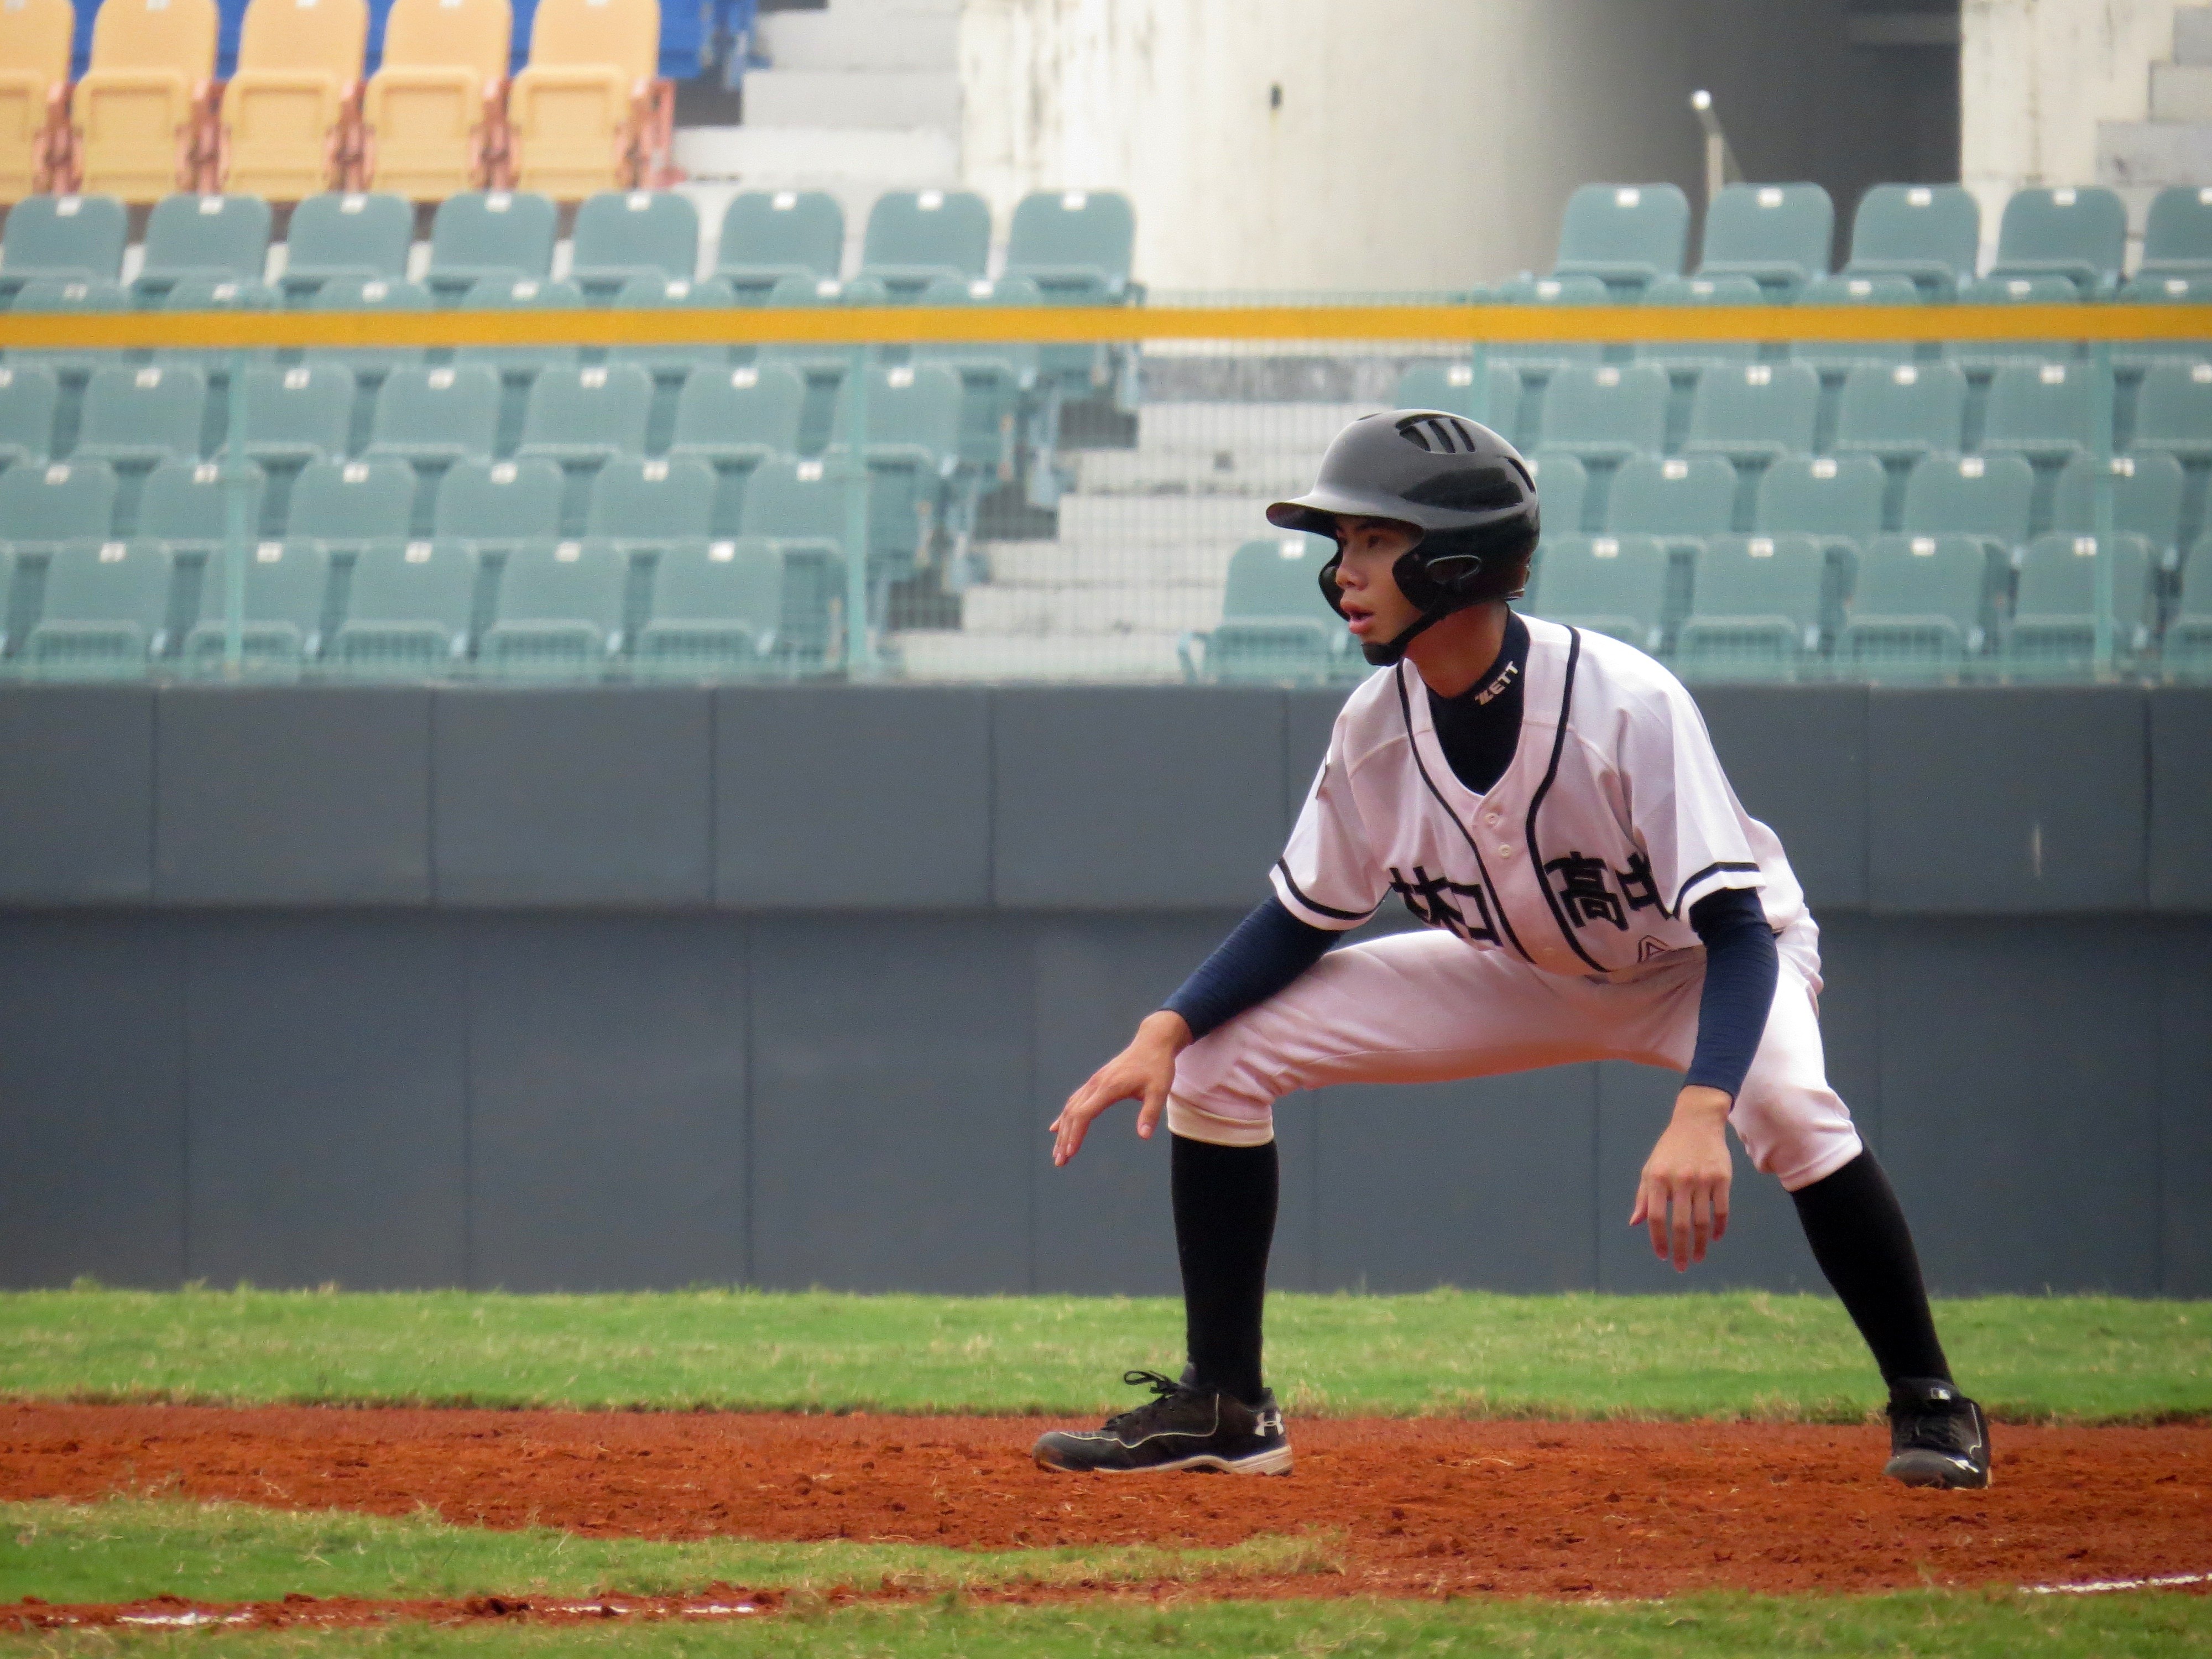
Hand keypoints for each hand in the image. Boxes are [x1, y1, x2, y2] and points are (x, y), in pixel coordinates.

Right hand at [1050, 1011, 1191, 1165]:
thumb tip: (1144, 1137)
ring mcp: (1094, 1082)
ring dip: (1063, 1131)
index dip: (1075, 1134)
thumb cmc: (1158, 1067)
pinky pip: (1075, 1100)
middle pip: (1072, 1113)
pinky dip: (1065, 1116)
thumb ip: (1150, 1113)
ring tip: (1058, 1152)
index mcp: (1109, 1087)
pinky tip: (1056, 1129)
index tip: (1070, 1153)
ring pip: (1071, 1108)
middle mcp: (1096, 1084)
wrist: (1152, 1043)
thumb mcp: (1159, 1091)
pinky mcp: (1096, 1082)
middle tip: (1060, 1162)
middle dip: (1064, 1139)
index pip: (1084, 1113)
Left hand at [1629, 1086, 1733, 1270]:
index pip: (1657, 1218)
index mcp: (1657, 1179)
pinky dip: (1719, 1227)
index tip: (1662, 1256)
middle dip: (1681, 1250)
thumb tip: (1635, 1223)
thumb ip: (1643, 1197)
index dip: (1658, 1240)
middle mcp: (1679, 1180)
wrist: (1696, 1122)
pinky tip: (1714, 1238)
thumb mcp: (1650, 1168)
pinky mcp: (1722, 1178)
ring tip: (1697, 1258)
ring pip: (1703, 1221)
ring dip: (1700, 1244)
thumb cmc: (1669, 1150)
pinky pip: (1721, 1209)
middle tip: (1681, 1267)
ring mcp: (1702, 1179)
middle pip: (1681, 1224)